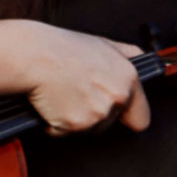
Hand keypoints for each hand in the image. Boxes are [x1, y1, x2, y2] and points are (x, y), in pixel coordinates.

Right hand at [22, 23, 150, 135]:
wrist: (34, 56)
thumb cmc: (63, 48)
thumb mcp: (103, 44)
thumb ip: (127, 56)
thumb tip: (141, 59)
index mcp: (128, 79)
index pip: (141, 118)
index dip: (127, 117)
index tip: (118, 115)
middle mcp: (117, 97)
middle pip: (109, 125)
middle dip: (94, 114)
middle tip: (77, 92)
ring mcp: (98, 113)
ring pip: (88, 130)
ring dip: (75, 118)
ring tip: (64, 93)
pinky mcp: (76, 124)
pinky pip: (66, 132)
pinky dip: (56, 123)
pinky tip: (53, 101)